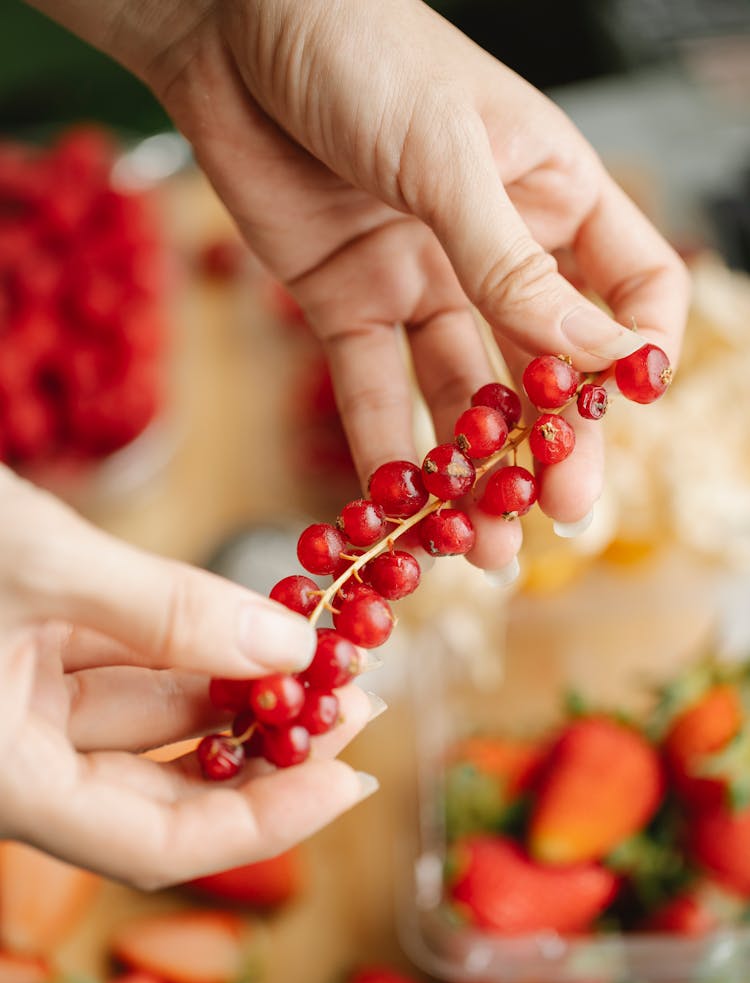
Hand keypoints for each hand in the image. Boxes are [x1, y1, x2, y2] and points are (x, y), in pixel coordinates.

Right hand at [0, 468, 375, 886]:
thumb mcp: (37, 563)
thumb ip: (165, 612)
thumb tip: (292, 650)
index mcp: (2, 779)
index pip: (157, 845)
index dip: (266, 823)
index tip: (354, 782)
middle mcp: (14, 757)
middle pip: (162, 788)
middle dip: (266, 750)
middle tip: (356, 701)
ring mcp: (16, 703)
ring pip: (148, 718)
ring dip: (235, 689)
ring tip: (322, 651)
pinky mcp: (21, 650)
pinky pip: (122, 665)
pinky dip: (186, 646)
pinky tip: (246, 622)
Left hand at [145, 0, 687, 568]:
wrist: (229, 28)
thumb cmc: (358, 48)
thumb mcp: (448, 157)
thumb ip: (514, 265)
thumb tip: (605, 355)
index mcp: (551, 192)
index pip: (630, 286)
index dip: (635, 351)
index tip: (627, 408)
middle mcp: (494, 247)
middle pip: (544, 362)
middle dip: (553, 440)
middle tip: (559, 511)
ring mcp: (422, 280)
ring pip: (461, 391)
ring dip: (474, 468)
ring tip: (487, 542)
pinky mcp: (349, 304)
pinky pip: (374, 389)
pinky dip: (386, 450)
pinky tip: (403, 509)